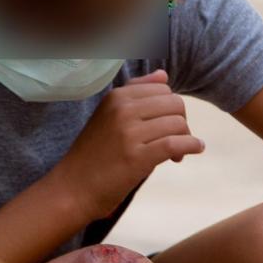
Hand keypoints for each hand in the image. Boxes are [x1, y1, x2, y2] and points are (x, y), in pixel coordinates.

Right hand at [55, 68, 204, 223]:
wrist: (72, 188)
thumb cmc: (93, 154)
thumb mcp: (108, 115)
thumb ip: (136, 92)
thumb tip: (164, 74)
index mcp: (116, 96)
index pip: (163, 89)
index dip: (170, 108)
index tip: (164, 126)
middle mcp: (122, 110)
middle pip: (175, 104)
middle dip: (181, 122)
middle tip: (174, 141)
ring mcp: (129, 133)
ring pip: (178, 123)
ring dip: (185, 139)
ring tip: (175, 155)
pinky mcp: (137, 157)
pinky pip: (176, 143)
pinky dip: (190, 147)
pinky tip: (188, 154)